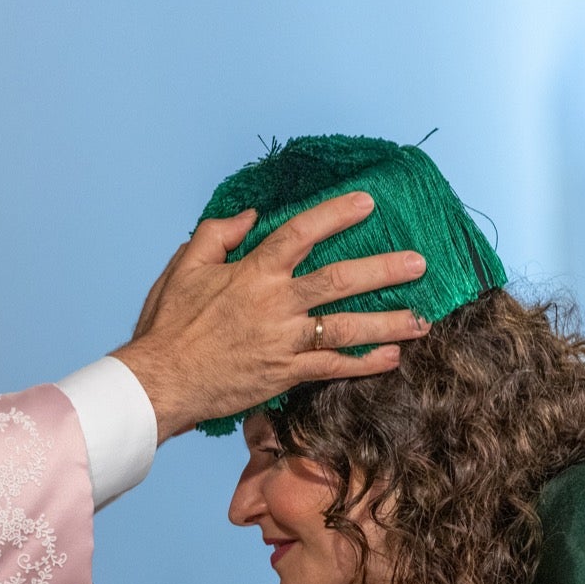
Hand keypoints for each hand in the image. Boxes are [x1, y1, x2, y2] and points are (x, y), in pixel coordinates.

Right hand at [113, 193, 428, 441]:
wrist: (162, 380)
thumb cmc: (169, 325)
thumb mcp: (184, 267)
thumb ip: (216, 235)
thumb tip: (250, 215)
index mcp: (252, 272)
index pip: (301, 233)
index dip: (336, 214)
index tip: (366, 203)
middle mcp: (275, 303)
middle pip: (340, 280)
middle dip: (384, 270)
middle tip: (419, 263)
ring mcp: (284, 340)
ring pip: (346, 326)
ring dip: (388, 322)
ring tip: (422, 318)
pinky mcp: (286, 373)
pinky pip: (334, 366)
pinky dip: (365, 362)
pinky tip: (392, 356)